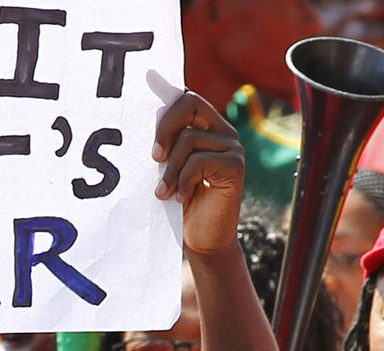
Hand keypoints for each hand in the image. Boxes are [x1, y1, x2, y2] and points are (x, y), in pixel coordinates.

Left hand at [152, 91, 243, 255]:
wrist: (203, 239)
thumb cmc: (181, 204)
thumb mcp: (167, 167)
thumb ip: (163, 142)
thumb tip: (150, 108)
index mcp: (206, 128)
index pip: (187, 97)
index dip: (167, 89)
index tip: (148, 78)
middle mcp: (223, 132)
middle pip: (190, 103)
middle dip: (163, 128)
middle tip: (154, 157)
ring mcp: (232, 148)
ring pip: (188, 139)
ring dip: (169, 169)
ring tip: (164, 192)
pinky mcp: (236, 167)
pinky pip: (199, 161)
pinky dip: (183, 181)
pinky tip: (182, 197)